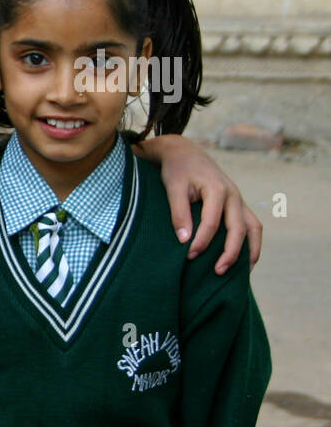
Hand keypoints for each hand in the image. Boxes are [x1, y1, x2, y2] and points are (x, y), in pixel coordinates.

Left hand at [136, 135, 261, 273]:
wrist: (185, 153)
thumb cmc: (177, 170)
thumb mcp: (173, 187)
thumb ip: (179, 213)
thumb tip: (184, 240)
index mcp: (218, 189)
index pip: (212, 222)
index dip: (202, 241)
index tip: (189, 255)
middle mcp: (234, 195)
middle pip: (240, 228)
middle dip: (231, 252)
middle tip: (217, 272)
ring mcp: (239, 200)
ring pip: (253, 228)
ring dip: (250, 250)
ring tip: (242, 273)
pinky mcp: (238, 204)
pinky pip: (251, 226)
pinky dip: (251, 243)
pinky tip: (244, 260)